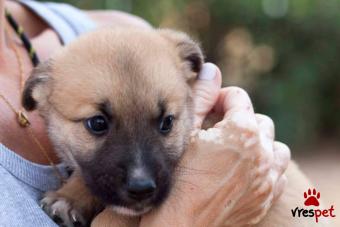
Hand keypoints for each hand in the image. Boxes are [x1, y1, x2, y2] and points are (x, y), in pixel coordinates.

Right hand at [140, 63, 289, 226]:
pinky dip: (265, 165)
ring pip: (274, 147)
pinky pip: (276, 172)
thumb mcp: (184, 133)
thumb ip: (202, 97)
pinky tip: (243, 170)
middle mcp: (262, 153)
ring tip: (235, 149)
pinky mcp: (266, 198)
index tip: (210, 107)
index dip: (221, 98)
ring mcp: (268, 178)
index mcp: (241, 132)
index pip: (239, 98)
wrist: (179, 226)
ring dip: (257, 142)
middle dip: (239, 119)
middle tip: (217, 130)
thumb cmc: (176, 179)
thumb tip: (212, 70)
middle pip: (258, 121)